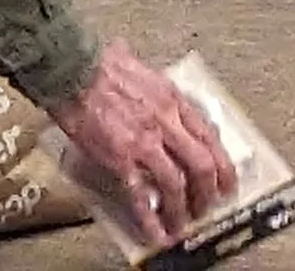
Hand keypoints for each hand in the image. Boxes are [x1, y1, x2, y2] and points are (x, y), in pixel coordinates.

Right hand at [51, 43, 236, 245]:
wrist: (68, 67)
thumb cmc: (96, 62)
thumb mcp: (137, 65)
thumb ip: (151, 82)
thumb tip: (148, 81)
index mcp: (171, 99)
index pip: (210, 138)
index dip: (223, 165)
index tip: (226, 181)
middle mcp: (165, 122)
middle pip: (202, 166)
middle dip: (208, 193)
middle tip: (207, 207)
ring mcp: (145, 142)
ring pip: (177, 185)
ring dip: (182, 209)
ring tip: (180, 223)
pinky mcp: (121, 157)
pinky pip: (141, 194)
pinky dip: (151, 218)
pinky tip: (156, 233)